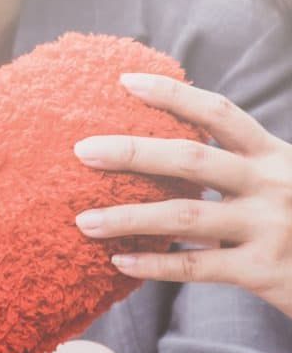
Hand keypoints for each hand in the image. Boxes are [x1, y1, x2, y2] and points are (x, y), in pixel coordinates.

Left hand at [75, 74, 291, 317]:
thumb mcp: (281, 180)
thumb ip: (238, 165)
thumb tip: (166, 151)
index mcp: (273, 153)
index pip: (218, 112)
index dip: (171, 94)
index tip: (123, 82)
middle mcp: (272, 182)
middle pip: (191, 158)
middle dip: (132, 152)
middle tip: (81, 150)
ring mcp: (269, 226)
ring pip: (184, 216)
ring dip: (128, 217)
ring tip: (84, 221)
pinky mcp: (263, 270)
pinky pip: (196, 267)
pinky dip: (153, 264)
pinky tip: (120, 262)